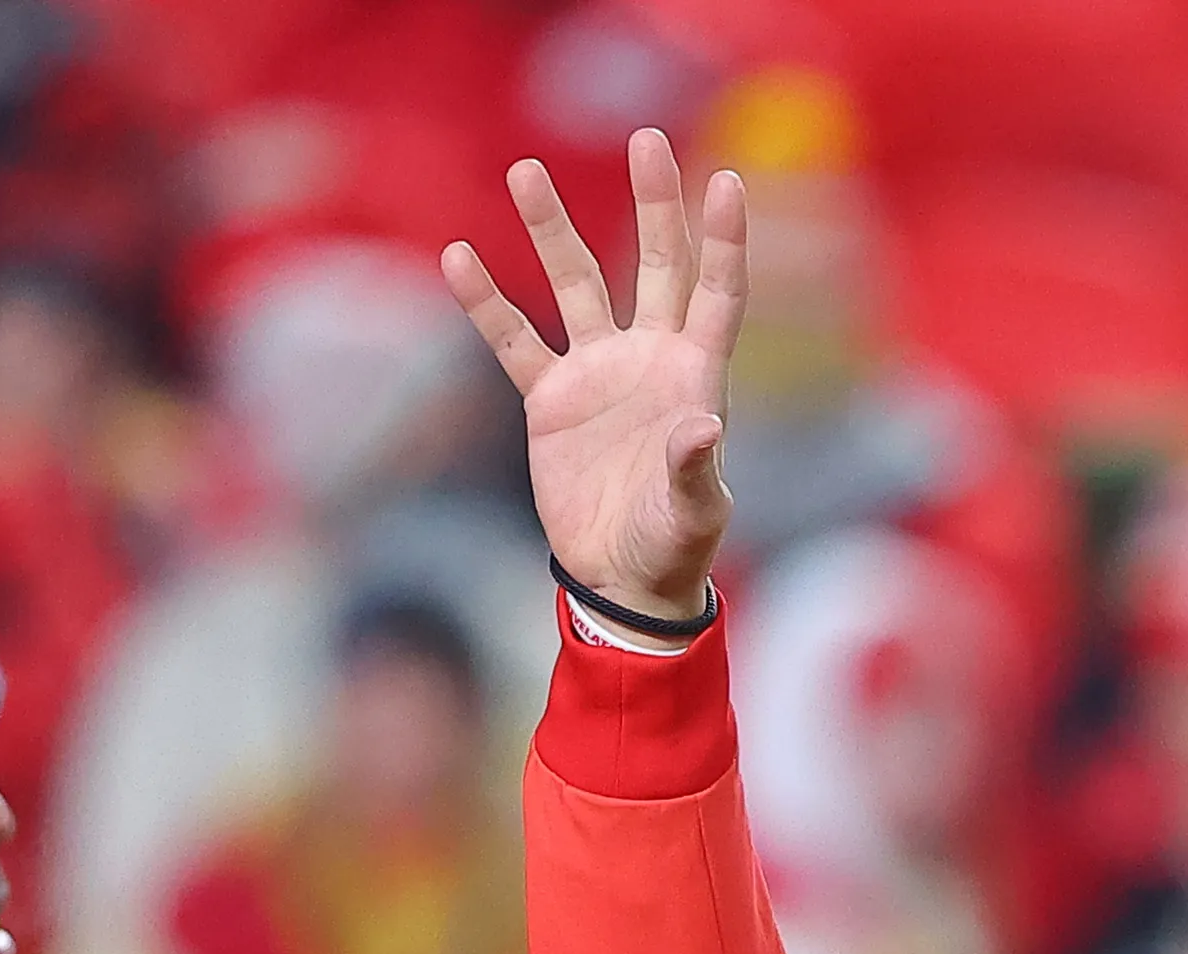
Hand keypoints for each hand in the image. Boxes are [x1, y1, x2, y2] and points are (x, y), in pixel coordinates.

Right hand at [446, 136, 743, 617]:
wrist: (623, 580)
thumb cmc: (675, 547)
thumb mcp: (694, 513)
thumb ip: (694, 469)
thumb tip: (701, 428)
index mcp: (696, 376)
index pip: (716, 294)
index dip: (724, 242)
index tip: (730, 181)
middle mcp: (649, 358)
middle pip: (653, 263)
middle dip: (653, 203)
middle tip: (646, 138)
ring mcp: (597, 372)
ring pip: (573, 284)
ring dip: (551, 229)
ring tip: (526, 171)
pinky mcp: (550, 399)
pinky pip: (513, 341)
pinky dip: (486, 304)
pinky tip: (458, 257)